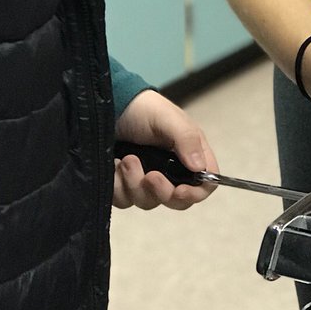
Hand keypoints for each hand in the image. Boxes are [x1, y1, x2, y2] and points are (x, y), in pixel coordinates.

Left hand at [112, 89, 218, 210]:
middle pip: (175, 200)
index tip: (180, 191)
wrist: (106, 107)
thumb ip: (187, 140)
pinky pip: (123, 200)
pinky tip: (114, 165)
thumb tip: (199, 167)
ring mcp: (146, 180)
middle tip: (150, 175)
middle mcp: (170, 171)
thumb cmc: (143, 109)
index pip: (204, 184)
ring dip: (134, 184)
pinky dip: (117, 186)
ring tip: (126, 160)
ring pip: (147, 201)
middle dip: (161, 191)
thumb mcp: (168, 119)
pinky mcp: (124, 185)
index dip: (195, 193)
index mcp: (188, 155)